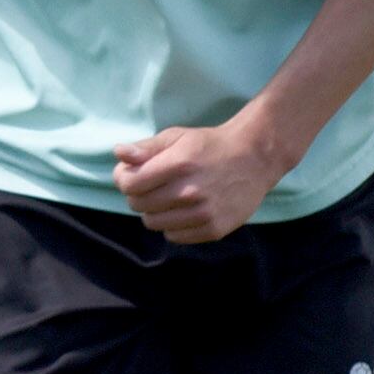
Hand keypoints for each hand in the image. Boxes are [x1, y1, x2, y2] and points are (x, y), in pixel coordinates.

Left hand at [111, 114, 293, 243]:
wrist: (254, 158)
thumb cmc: (209, 146)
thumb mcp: (177, 137)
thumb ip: (146, 147)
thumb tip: (118, 153)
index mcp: (179, 164)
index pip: (130, 184)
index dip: (124, 178)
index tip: (132, 174)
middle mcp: (190, 191)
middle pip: (138, 204)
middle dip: (138, 194)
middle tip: (152, 185)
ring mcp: (203, 213)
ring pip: (153, 223)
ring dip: (154, 211)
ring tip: (169, 197)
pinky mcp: (214, 229)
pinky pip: (174, 236)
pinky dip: (173, 225)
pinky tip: (184, 210)